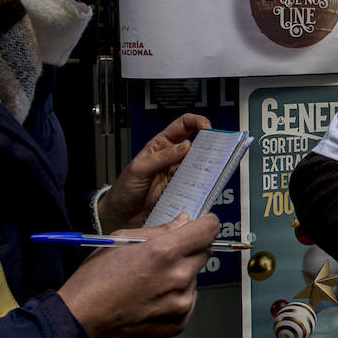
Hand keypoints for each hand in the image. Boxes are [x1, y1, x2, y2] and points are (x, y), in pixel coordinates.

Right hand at [57, 212, 217, 337]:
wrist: (80, 323)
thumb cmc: (93, 283)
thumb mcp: (120, 241)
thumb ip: (158, 231)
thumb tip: (183, 222)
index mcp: (164, 253)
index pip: (208, 230)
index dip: (205, 224)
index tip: (201, 225)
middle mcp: (178, 278)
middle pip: (204, 253)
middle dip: (188, 250)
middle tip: (162, 257)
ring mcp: (180, 304)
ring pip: (194, 278)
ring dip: (180, 276)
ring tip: (149, 282)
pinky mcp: (178, 323)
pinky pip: (187, 301)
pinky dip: (175, 297)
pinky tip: (150, 299)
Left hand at [99, 113, 209, 229]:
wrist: (120, 215)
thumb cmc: (124, 189)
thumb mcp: (139, 168)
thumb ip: (162, 157)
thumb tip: (185, 146)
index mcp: (161, 145)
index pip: (183, 125)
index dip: (196, 122)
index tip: (207, 127)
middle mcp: (172, 158)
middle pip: (197, 145)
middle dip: (209, 145)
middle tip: (217, 150)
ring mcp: (178, 175)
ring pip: (199, 166)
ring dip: (207, 166)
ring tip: (212, 169)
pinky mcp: (181, 191)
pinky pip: (196, 185)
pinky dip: (203, 185)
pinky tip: (203, 186)